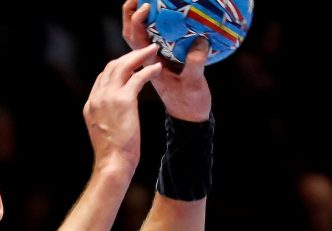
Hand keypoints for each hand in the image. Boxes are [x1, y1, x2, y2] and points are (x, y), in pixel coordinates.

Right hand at [83, 44, 162, 173]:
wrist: (113, 162)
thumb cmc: (113, 154)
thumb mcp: (104, 131)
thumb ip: (106, 117)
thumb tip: (116, 115)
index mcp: (90, 105)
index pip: (103, 77)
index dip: (118, 67)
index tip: (131, 64)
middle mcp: (97, 97)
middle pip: (111, 66)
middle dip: (128, 56)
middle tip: (144, 50)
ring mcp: (108, 97)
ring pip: (123, 66)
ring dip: (139, 56)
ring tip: (152, 51)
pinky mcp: (124, 100)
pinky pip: (137, 77)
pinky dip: (148, 70)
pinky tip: (158, 68)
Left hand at [121, 0, 211, 120]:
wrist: (189, 117)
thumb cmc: (189, 102)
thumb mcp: (194, 84)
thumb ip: (194, 65)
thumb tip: (199, 42)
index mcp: (150, 65)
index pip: (136, 40)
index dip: (136, 21)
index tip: (145, 8)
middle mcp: (149, 60)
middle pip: (132, 34)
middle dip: (131, 14)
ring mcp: (155, 60)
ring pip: (141, 36)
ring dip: (140, 19)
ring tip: (147, 2)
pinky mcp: (164, 61)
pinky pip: (154, 40)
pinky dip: (155, 26)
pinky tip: (165, 17)